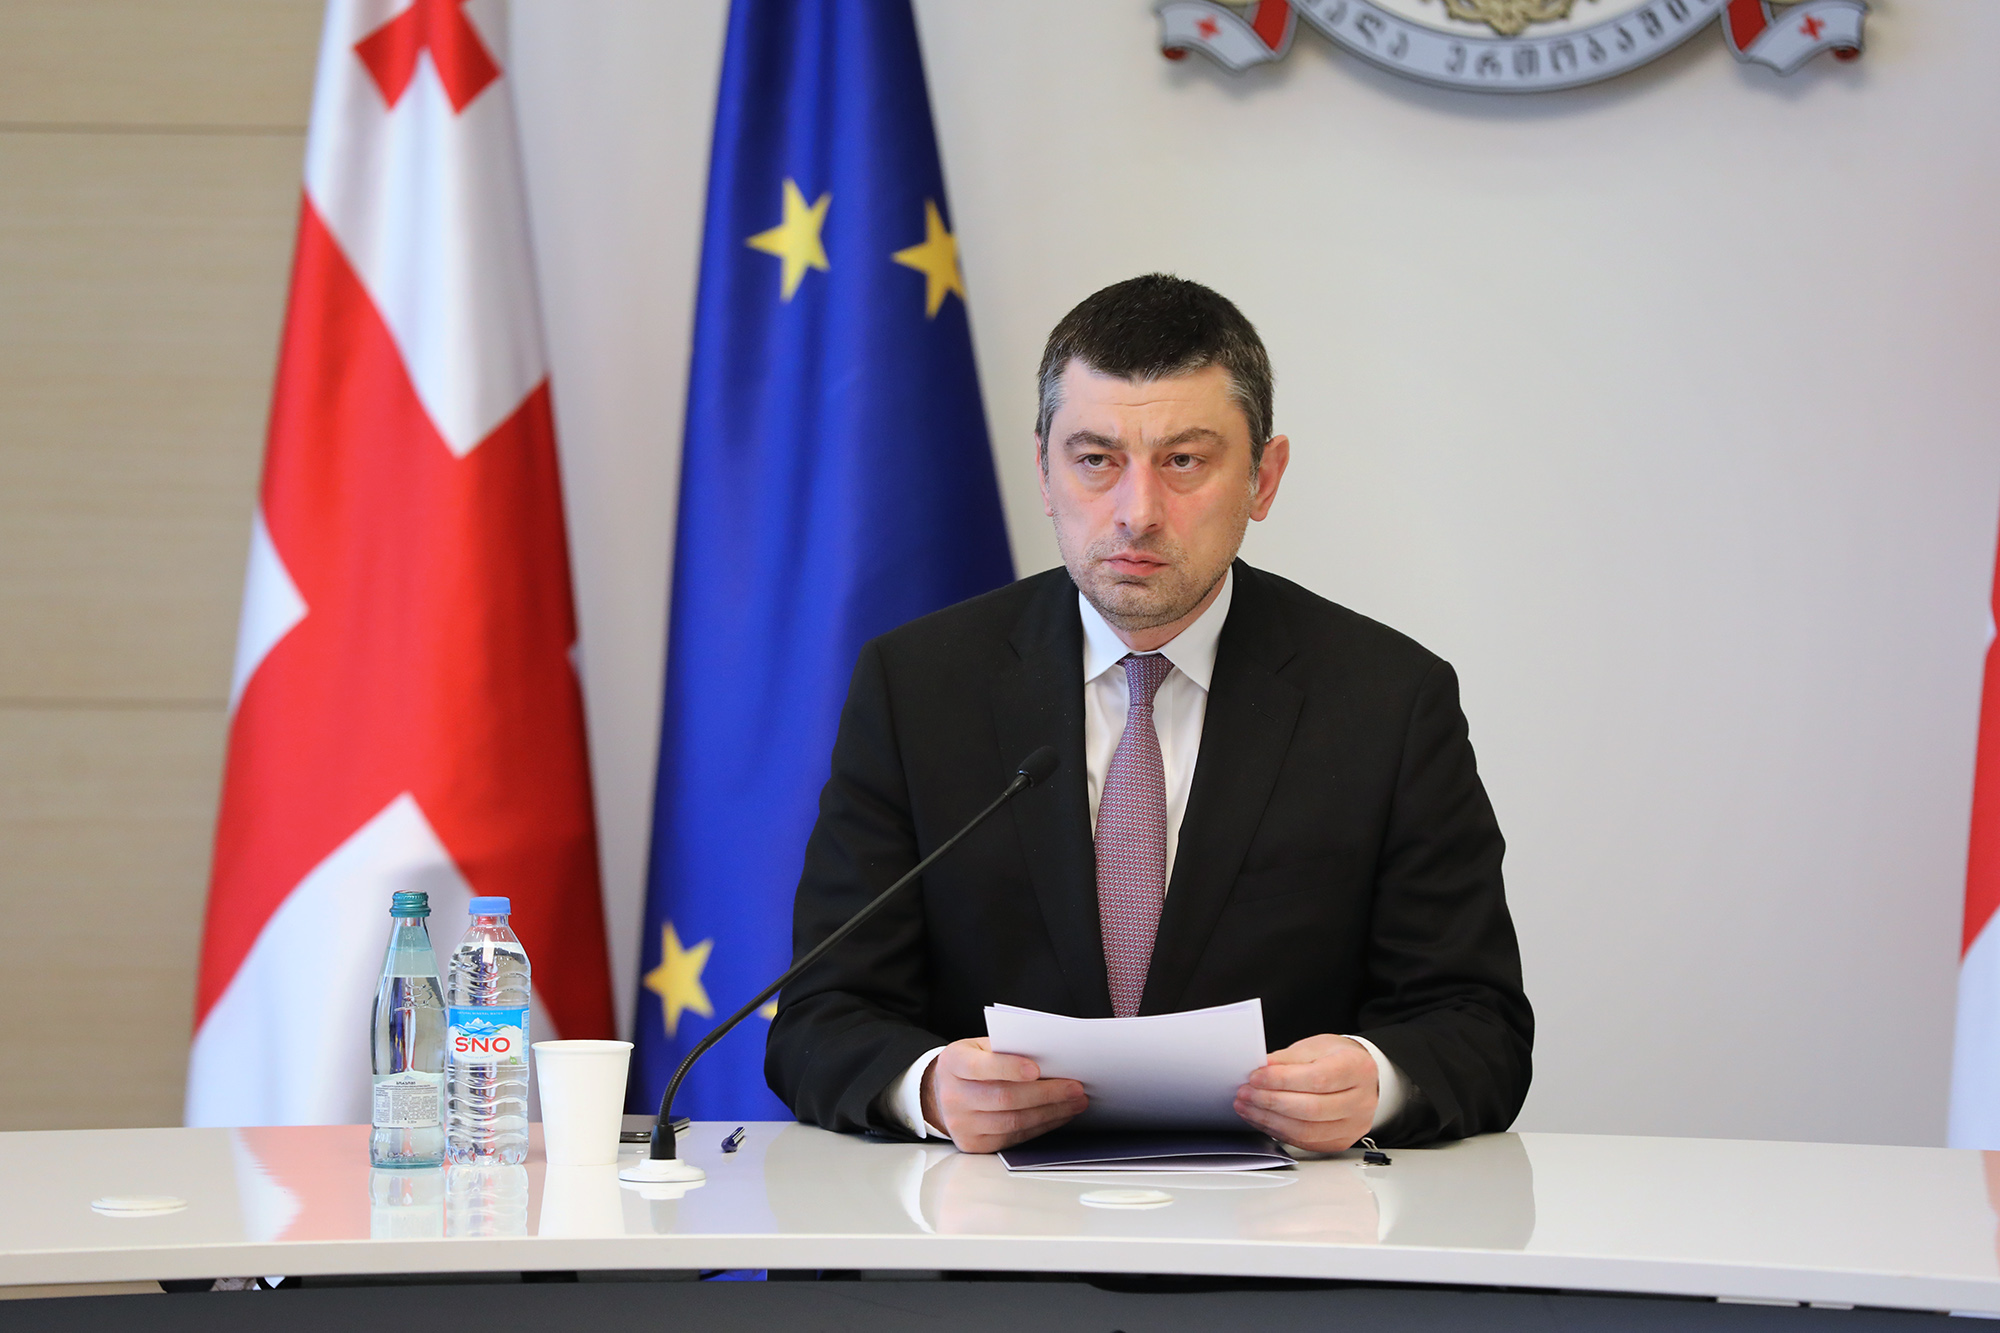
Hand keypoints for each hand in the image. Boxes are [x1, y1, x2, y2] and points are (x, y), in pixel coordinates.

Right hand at [920, 1037, 1087, 1152]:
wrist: (945, 1092)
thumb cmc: (973, 1064)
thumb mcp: (981, 1046)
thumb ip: (1008, 1049)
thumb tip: (1051, 1057)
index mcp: (953, 1062)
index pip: (981, 1066)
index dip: (1009, 1068)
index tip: (1037, 1068)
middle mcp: (953, 1096)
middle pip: (1003, 1097)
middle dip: (1046, 1093)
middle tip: (1076, 1088)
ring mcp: (961, 1124)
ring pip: (1012, 1121)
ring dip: (1050, 1112)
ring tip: (1075, 1103)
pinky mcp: (974, 1144)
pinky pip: (1013, 1137)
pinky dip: (1041, 1126)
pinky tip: (1058, 1115)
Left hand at [1234, 1034, 1377, 1152]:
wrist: (1359, 1076)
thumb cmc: (1337, 1058)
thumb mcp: (1314, 1047)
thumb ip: (1287, 1059)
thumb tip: (1260, 1069)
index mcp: (1357, 1069)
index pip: (1318, 1079)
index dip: (1282, 1080)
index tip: (1255, 1077)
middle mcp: (1361, 1101)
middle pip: (1312, 1109)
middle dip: (1271, 1102)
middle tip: (1245, 1093)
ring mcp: (1353, 1125)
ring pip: (1307, 1131)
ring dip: (1269, 1120)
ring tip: (1247, 1107)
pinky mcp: (1340, 1142)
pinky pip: (1305, 1143)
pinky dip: (1278, 1131)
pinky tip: (1262, 1119)